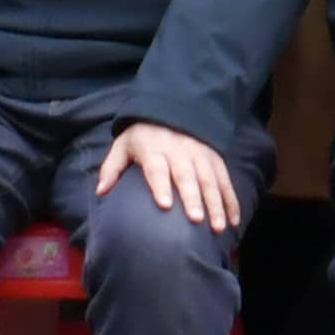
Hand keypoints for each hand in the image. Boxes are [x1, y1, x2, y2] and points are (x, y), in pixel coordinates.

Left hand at [95, 118, 243, 232]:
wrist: (172, 108)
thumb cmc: (142, 136)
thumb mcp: (123, 145)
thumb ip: (112, 167)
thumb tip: (100, 191)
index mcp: (154, 148)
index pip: (157, 168)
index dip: (160, 185)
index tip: (164, 205)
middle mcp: (179, 151)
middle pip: (186, 176)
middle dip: (193, 198)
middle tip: (196, 220)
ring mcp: (200, 154)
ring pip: (209, 179)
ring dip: (215, 203)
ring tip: (218, 226)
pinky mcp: (214, 158)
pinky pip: (225, 180)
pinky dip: (231, 200)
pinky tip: (234, 220)